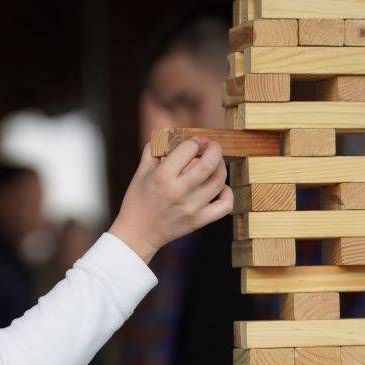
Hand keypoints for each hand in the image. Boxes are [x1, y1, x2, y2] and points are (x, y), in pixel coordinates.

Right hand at [108, 137, 232, 262]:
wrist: (137, 233)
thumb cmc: (138, 200)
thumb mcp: (140, 171)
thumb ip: (154, 149)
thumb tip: (168, 131)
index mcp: (163, 176)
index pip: (189, 148)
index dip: (195, 140)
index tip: (195, 142)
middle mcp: (179, 192)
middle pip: (210, 163)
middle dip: (215, 148)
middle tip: (211, 146)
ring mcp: (191, 208)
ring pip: (219, 181)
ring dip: (221, 167)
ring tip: (214, 164)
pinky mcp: (199, 220)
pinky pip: (225, 205)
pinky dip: (227, 193)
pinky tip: (220, 188)